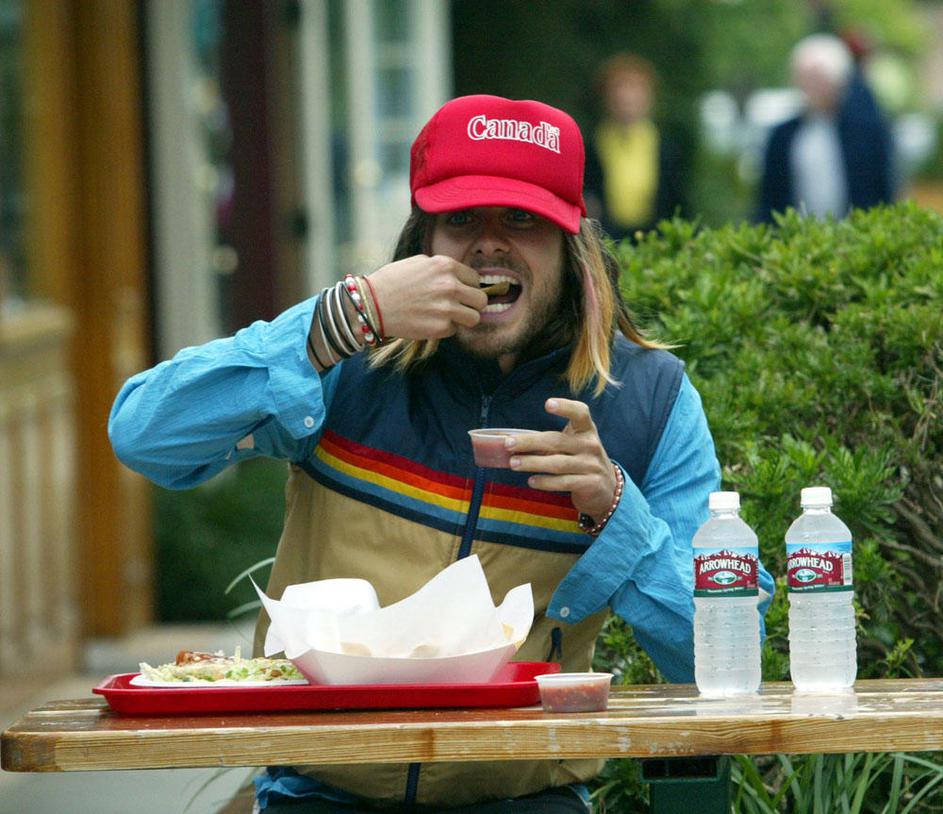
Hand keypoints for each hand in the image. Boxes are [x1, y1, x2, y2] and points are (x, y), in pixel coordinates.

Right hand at [365, 255, 487, 339]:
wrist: (372, 304)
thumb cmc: (392, 281)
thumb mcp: (419, 262)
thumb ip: (442, 268)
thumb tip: (461, 277)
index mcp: (445, 266)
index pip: (475, 279)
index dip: (468, 287)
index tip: (460, 292)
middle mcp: (450, 285)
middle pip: (481, 300)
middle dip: (472, 304)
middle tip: (460, 307)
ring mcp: (447, 308)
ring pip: (474, 318)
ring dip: (464, 318)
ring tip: (449, 317)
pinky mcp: (440, 327)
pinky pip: (455, 330)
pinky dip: (446, 328)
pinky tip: (430, 322)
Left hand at [506, 398, 617, 520]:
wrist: (607, 488)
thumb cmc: (581, 460)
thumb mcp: (573, 445)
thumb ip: (550, 442)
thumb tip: (512, 443)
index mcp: (586, 430)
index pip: (580, 413)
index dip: (565, 407)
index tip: (548, 404)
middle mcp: (591, 445)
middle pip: (557, 441)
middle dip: (530, 442)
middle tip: (508, 443)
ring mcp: (591, 465)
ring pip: (558, 463)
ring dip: (533, 463)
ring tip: (513, 464)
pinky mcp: (590, 484)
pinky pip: (563, 482)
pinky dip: (545, 482)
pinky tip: (531, 481)